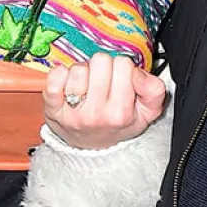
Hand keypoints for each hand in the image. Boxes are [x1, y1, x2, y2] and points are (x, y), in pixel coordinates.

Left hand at [43, 52, 166, 149]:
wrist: (89, 146)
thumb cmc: (116, 124)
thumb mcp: (145, 113)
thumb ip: (154, 91)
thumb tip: (140, 74)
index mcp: (121, 113)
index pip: (123, 64)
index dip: (122, 68)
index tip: (120, 80)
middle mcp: (96, 114)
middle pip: (100, 61)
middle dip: (102, 67)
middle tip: (102, 82)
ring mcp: (72, 111)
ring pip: (79, 67)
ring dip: (83, 72)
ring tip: (86, 86)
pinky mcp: (52, 106)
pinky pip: (55, 75)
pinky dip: (61, 74)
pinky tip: (68, 85)